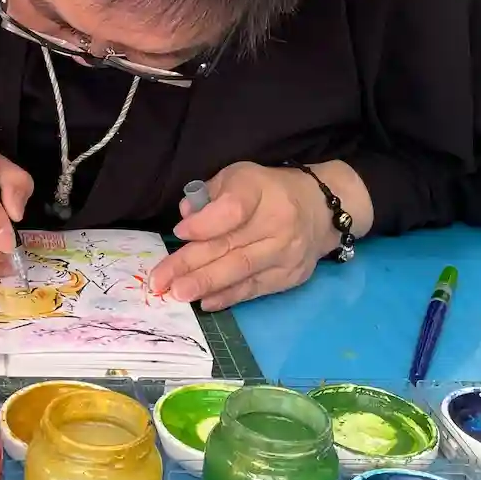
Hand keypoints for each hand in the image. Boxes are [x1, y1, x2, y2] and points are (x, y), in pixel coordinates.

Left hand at [149, 162, 335, 309]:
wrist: (321, 209)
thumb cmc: (267, 191)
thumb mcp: (239, 177)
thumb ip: (210, 194)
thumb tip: (186, 215)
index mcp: (260, 189)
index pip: (233, 209)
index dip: (205, 224)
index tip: (179, 234)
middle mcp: (278, 222)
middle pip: (230, 245)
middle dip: (190, 264)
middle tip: (159, 280)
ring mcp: (286, 252)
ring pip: (240, 271)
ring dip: (205, 285)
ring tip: (177, 294)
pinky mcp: (290, 275)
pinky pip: (254, 289)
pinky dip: (228, 297)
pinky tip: (205, 302)